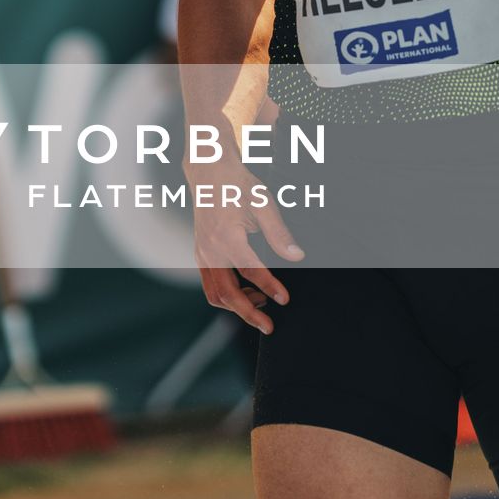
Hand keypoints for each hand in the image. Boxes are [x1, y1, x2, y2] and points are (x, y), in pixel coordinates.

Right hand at [185, 135, 303, 335]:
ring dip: (237, 307)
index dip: (270, 288)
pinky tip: (247, 291)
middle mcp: (210, 249)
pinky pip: (210, 284)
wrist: (209, 172)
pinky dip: (227, 295)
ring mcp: (202, 253)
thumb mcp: (263, 203)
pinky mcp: (200, 254)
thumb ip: (279, 233)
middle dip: (249, 313)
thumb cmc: (237, 184)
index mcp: (227, 237)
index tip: (285, 300)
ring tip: (261, 305)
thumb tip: (297, 256)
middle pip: (227, 294)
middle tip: (269, 326)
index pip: (251, 271)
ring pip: (215, 294)